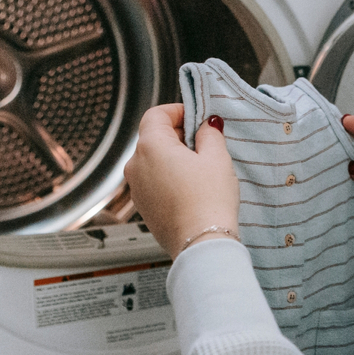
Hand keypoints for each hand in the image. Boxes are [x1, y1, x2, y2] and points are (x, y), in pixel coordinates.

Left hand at [124, 104, 239, 258]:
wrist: (201, 244)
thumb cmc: (208, 203)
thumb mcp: (217, 159)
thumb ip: (210, 134)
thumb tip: (207, 125)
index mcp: (150, 146)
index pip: (156, 114)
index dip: (177, 111)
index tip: (196, 117)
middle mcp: (136, 165)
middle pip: (153, 137)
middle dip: (178, 135)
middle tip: (205, 143)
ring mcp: (137, 187)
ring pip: (153, 160)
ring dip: (174, 157)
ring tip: (201, 169)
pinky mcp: (143, 206)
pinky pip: (154, 181)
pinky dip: (169, 177)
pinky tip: (192, 188)